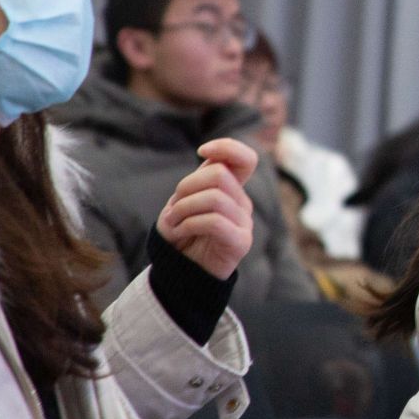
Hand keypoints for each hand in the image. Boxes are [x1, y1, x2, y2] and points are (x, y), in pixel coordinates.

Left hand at [156, 139, 256, 281]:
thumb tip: (210, 159)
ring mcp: (245, 223)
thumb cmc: (182, 234)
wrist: (182, 272)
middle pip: (219, 174)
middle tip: (173, 208)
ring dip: (183, 209)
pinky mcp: (241, 242)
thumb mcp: (184, 201)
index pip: (246, 158)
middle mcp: (242, 203)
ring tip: (172, 223)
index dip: (227, 147)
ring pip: (214, 198)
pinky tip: (179, 233)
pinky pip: (213, 221)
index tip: (201, 152)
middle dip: (186, 186)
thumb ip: (199, 180)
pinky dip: (188, 224)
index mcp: (231, 190)